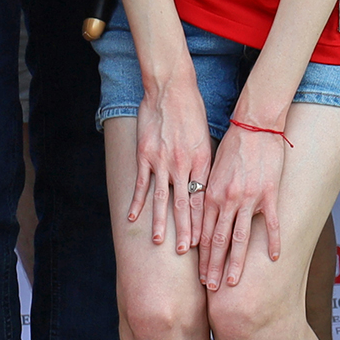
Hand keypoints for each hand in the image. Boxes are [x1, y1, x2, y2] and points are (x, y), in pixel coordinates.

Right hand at [126, 59, 210, 252]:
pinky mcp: (145, 154)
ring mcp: (162, 160)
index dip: (203, 222)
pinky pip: (141, 183)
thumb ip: (205, 163)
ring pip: (163, 198)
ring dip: (162, 222)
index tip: (205, 242)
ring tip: (161, 242)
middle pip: (185, 204)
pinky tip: (132, 218)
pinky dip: (137, 202)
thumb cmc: (192, 111)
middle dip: (186, 230)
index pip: (203, 199)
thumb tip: (207, 186)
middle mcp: (183, 164)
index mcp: (202, 161)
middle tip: (185, 252)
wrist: (171, 87)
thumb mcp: (206, 138)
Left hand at [195, 122, 288, 289]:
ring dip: (234, 263)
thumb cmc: (233, 145)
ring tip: (230, 283)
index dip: (200, 256)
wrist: (254, 125)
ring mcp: (248, 199)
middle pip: (217, 241)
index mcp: (211, 193)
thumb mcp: (213, 169)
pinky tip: (274, 257)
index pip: (203, 232)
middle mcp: (226, 199)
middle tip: (210, 288)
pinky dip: (272, 242)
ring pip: (239, 238)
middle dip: (212, 267)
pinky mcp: (268, 194)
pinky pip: (271, 224)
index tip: (199, 275)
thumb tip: (204, 216)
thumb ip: (209, 193)